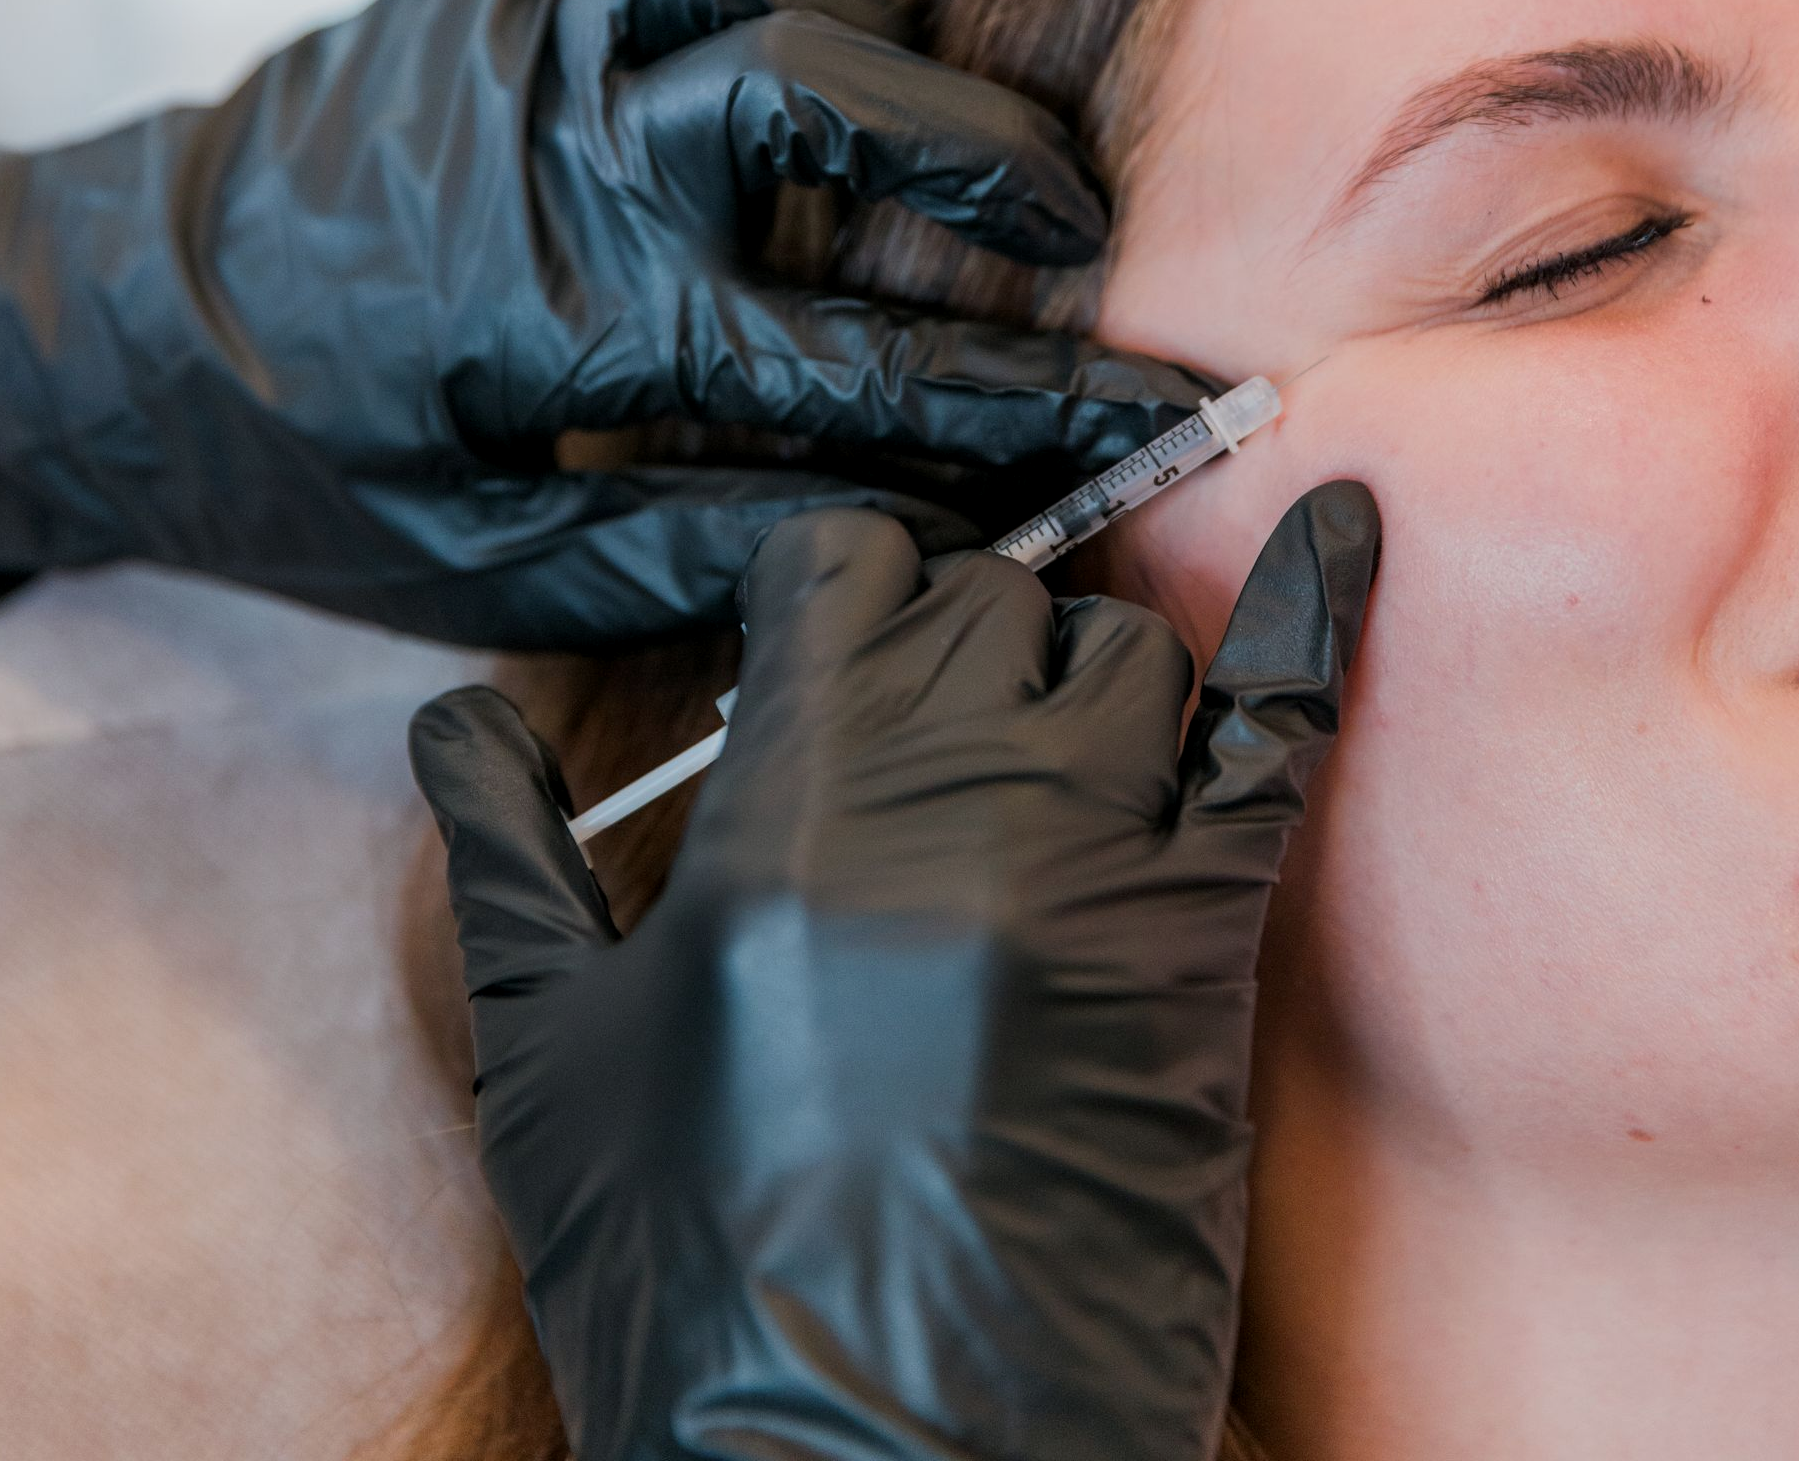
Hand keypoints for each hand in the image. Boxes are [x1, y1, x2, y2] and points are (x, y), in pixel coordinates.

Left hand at [0, 0, 1206, 643]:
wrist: (112, 307)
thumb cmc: (303, 460)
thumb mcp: (488, 564)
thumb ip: (704, 551)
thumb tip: (905, 528)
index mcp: (570, 318)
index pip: (859, 365)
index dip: (1030, 402)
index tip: (1153, 417)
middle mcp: (564, 140)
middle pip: (839, 99)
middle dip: (997, 163)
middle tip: (1081, 229)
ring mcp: (537, 20)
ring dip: (891, 58)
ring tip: (941, 144)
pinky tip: (799, 46)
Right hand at [410, 485, 1379, 1458]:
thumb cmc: (687, 1274)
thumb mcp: (545, 1061)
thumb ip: (508, 856)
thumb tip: (449, 721)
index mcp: (782, 808)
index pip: (842, 564)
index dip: (826, 583)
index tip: (816, 631)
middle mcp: (948, 798)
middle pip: (980, 596)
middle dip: (936, 634)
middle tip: (903, 733)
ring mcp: (1093, 861)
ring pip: (1118, 647)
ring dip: (1069, 672)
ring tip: (1022, 758)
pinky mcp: (1200, 942)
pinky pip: (1281, 732)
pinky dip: (1318, 616)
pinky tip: (1348, 524)